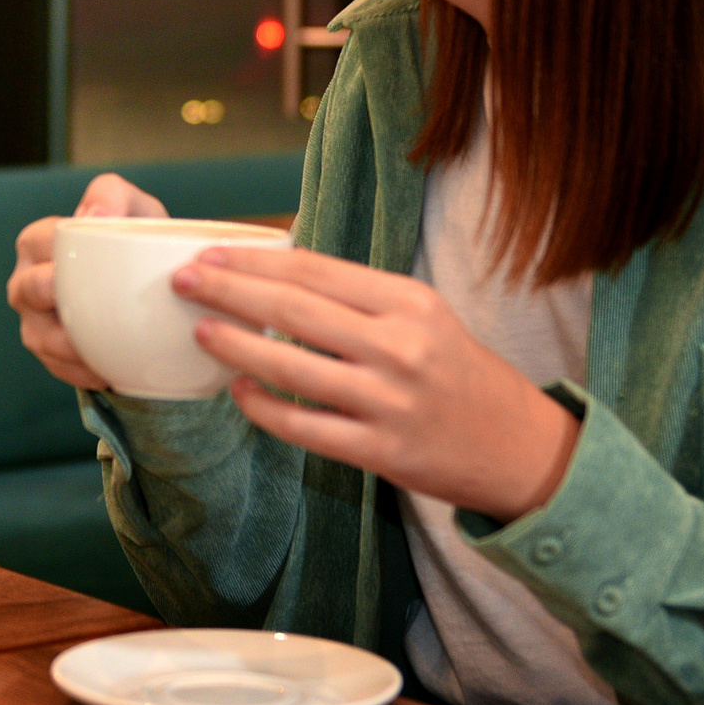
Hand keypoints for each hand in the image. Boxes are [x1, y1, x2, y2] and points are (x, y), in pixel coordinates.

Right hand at [7, 172, 170, 389]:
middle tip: (79, 301)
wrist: (153, 291)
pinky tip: (105, 371)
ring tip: (98, 348)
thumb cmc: (135, 243)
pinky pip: (58, 368)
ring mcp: (34, 322)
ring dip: (67, 346)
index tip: (84, 260)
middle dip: (50, 297)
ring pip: (38, 337)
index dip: (55, 251)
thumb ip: (113, 195)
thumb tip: (94, 216)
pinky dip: (80, 372)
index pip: (37, 241)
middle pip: (28, 290)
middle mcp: (26, 282)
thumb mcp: (134, 208)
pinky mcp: (49, 357)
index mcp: (39, 242)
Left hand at [174, 245, 579, 521]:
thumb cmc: (458, 372)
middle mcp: (399, 346)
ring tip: (200, 329)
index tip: (210, 253)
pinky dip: (264, 408)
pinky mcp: (381, 451)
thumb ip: (359, 297)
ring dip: (235, 346)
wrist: (519, 446)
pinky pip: (305, 427)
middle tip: (183, 280)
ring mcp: (389, 401)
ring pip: (291, 367)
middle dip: (228, 291)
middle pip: (293, 310)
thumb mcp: (422, 315)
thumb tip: (276, 272)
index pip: (313, 270)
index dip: (253, 260)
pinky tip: (238, 391)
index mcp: (407, 302)